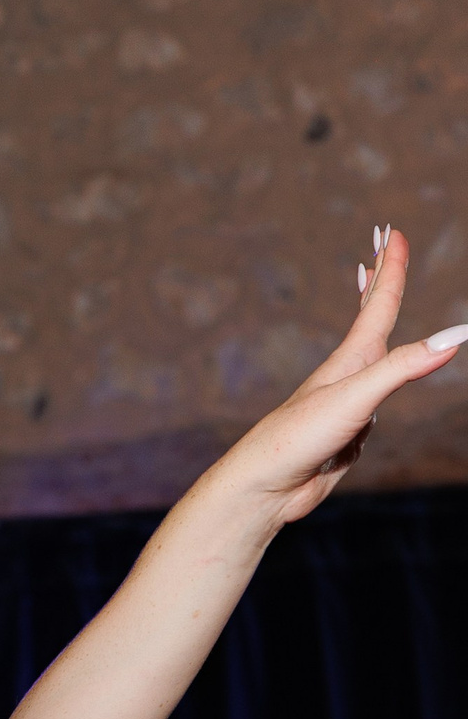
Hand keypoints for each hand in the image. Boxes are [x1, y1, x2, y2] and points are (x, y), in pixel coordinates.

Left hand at [219, 226, 462, 532]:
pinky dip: (378, 392)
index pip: (378, 303)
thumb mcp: (358, 397)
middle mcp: (351, 374)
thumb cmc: (301, 436)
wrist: (268, 486)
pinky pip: (374, 406)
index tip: (394, 232)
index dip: (390, 267)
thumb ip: (404, 367)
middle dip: (381, 278)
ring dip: (378, 327)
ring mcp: (349, 402)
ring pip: (377, 360)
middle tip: (382, 244)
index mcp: (351, 358)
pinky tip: (363, 406)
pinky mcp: (349, 432)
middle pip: (372, 316)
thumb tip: (456, 336)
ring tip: (375, 303)